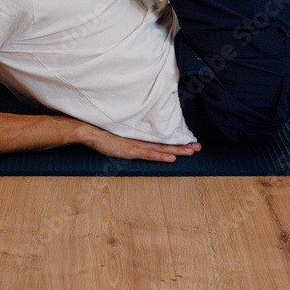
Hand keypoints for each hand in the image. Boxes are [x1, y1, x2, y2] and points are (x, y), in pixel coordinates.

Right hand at [77, 123, 200, 162]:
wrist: (90, 130)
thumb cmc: (103, 133)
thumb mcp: (120, 138)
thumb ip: (130, 140)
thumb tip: (139, 143)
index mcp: (140, 137)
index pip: (162, 140)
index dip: (177, 141)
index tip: (190, 141)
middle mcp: (141, 140)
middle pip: (166, 143)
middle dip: (183, 145)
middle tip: (199, 146)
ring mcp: (136, 145)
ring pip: (161, 149)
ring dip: (177, 150)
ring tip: (192, 151)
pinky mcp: (130, 150)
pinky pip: (148, 154)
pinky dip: (160, 157)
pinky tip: (171, 158)